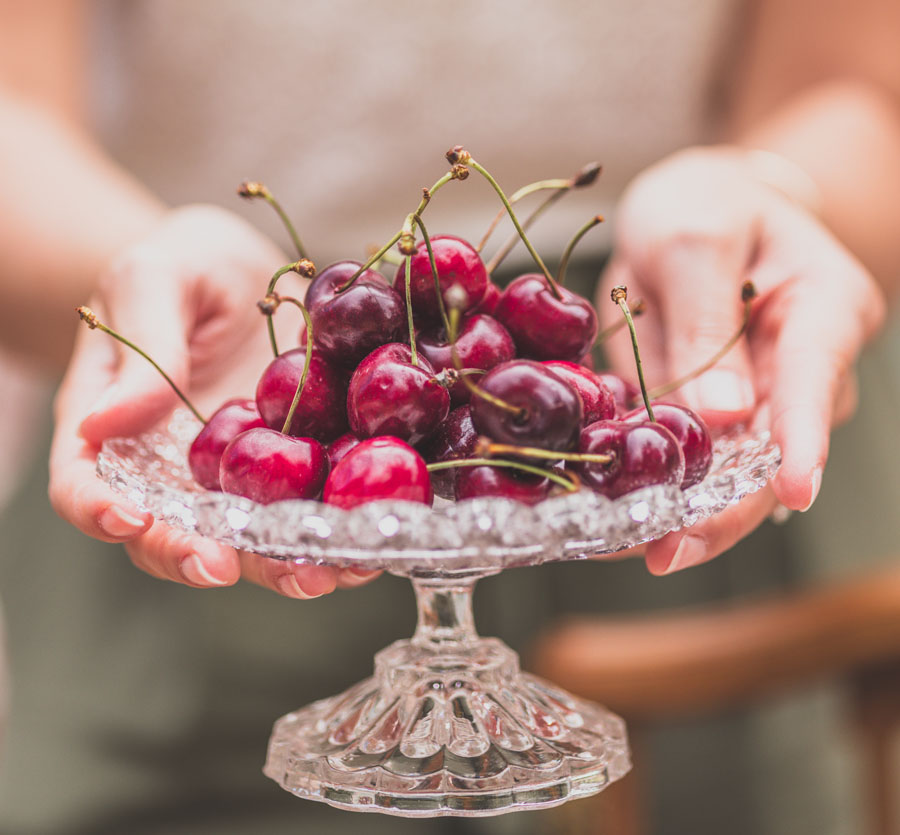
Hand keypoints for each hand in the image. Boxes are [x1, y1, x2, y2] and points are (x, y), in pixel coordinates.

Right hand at [49, 205, 376, 596]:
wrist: (243, 271)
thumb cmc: (182, 266)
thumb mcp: (156, 279)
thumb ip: (144, 344)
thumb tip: (107, 423)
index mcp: (112, 428)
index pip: (84, 483)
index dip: (98, 510)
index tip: (133, 519)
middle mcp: (169, 470)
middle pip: (171, 533)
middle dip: (203, 558)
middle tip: (231, 569)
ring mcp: (232, 477)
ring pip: (246, 540)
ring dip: (282, 566)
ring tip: (325, 573)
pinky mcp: (289, 470)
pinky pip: (304, 512)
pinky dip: (333, 534)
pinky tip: (367, 541)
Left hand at [598, 147, 885, 573]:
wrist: (693, 207)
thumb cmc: (703, 204)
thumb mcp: (691, 239)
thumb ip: (708, 321)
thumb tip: (724, 416)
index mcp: (823, 308)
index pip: (817, 379)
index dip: (802, 440)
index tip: (794, 493)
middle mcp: (804, 367)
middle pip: (774, 452)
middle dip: (724, 507)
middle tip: (668, 550)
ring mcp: (761, 398)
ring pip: (733, 473)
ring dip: (686, 514)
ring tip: (631, 546)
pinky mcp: (716, 415)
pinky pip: (694, 461)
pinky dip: (659, 492)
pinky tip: (621, 524)